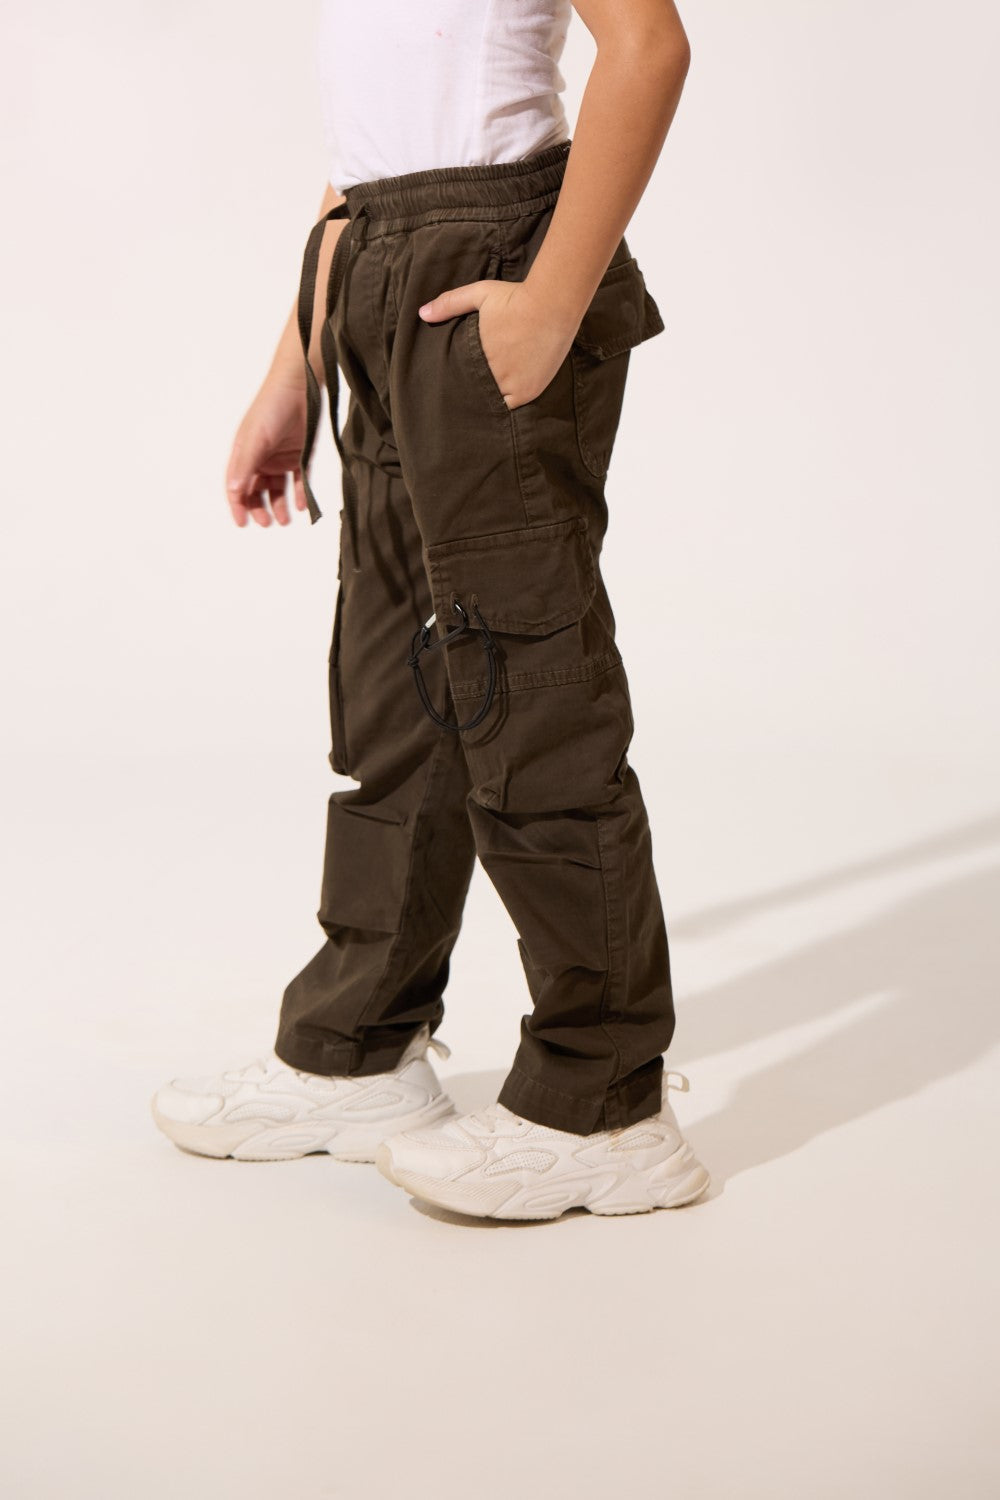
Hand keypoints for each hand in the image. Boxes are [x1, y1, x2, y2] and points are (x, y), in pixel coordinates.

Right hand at [225, 377, 308, 527]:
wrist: (299, 386)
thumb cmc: (271, 407)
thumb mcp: (256, 439)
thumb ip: (245, 465)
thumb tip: (234, 491)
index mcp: (244, 454)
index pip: (237, 485)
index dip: (237, 504)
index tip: (242, 522)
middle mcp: (260, 458)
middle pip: (256, 490)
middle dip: (259, 508)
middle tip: (267, 523)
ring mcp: (280, 457)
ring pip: (277, 488)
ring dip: (279, 505)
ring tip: (285, 520)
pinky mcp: (300, 454)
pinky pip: (299, 480)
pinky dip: (300, 494)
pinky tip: (303, 505)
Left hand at [418, 278, 575, 409]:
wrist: (552, 305)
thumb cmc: (516, 298)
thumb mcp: (479, 294)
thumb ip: (450, 304)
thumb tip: (422, 313)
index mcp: (475, 355)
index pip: (458, 376)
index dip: (457, 379)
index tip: (455, 379)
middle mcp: (491, 374)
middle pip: (474, 390)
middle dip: (471, 388)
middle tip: (470, 389)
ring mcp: (511, 385)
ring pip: (492, 400)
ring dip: (489, 396)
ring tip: (487, 394)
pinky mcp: (528, 392)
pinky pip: (511, 406)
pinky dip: (507, 403)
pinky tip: (505, 396)